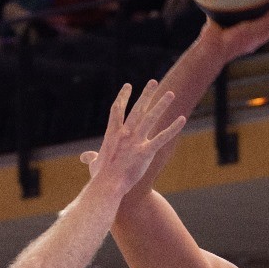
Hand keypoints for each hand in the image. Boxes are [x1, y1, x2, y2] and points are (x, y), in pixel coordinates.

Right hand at [79, 80, 186, 195]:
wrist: (107, 185)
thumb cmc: (100, 177)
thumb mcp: (94, 164)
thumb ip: (91, 157)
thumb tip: (85, 157)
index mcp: (112, 133)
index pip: (117, 109)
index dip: (123, 97)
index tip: (128, 86)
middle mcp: (125, 133)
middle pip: (137, 109)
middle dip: (146, 94)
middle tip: (153, 82)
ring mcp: (135, 142)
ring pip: (150, 118)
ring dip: (161, 105)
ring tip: (170, 94)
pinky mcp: (145, 152)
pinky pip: (162, 138)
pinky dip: (173, 128)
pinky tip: (182, 119)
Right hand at [200, 6, 268, 64]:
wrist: (212, 46)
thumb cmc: (237, 40)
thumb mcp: (258, 29)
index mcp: (258, 35)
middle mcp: (248, 30)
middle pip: (262, 15)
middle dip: (267, 4)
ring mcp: (234, 25)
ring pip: (245, 10)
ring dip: (249, 0)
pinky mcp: (222, 18)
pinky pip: (228, 5)